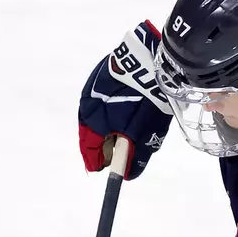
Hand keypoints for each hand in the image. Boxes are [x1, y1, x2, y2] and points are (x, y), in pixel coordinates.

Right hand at [78, 21, 172, 180]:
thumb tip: (126, 175)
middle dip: (104, 145)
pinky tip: (125, 111)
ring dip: (108, 127)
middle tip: (118, 152)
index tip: (106, 170)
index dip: (98, 162)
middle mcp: (87, 105)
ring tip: (124, 132)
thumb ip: (134, 156)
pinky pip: (104, 100)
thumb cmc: (145, 102)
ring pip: (97, 116)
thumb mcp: (144, 134)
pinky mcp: (104, 75)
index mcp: (91, 121)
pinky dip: (112, 111)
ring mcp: (94, 88)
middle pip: (92, 133)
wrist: (150, 61)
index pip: (89, 150)